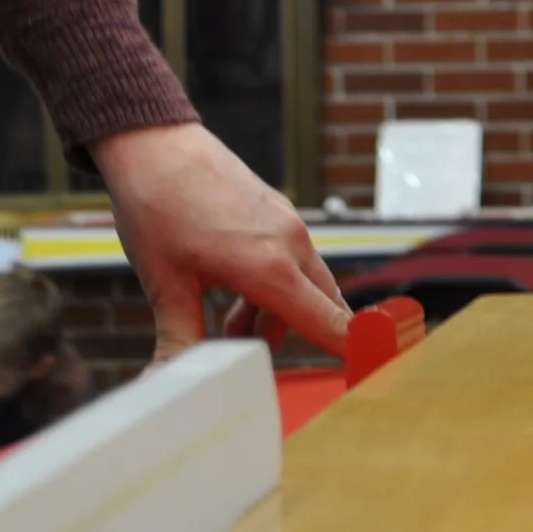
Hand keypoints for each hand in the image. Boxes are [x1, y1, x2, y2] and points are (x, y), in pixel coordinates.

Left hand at [93, 121, 351, 363]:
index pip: (330, 325)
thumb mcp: (165, 285)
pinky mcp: (281, 214)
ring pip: (308, 285)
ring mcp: (290, 226)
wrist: (155, 147)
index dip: (356, 354)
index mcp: (270, 269)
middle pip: (325, 310)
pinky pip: (296, 261)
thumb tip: (166, 384)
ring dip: (279, 313)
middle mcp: (292, 246)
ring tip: (226, 321)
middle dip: (296, 338)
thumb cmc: (157, 210)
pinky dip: (276, 285)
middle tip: (244, 348)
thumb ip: (179, 340)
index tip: (377, 375)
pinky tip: (232, 289)